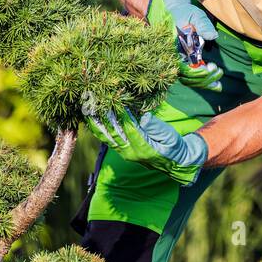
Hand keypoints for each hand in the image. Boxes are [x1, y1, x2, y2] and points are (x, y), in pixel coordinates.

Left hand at [87, 108, 207, 184]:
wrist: (174, 163)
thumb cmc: (174, 147)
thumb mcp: (170, 136)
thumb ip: (156, 127)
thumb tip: (143, 117)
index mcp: (143, 149)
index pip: (129, 128)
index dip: (121, 113)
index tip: (115, 99)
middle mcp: (130, 153)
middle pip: (113, 132)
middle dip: (103, 116)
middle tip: (94, 101)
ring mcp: (125, 153)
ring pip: (106, 136)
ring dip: (96, 122)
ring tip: (87, 108)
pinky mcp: (122, 151)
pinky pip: (107, 140)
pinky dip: (98, 128)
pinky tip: (92, 119)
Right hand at [148, 0, 223, 91]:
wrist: (172, 12)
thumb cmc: (182, 12)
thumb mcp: (194, 14)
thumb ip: (202, 24)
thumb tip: (212, 35)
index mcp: (173, 47)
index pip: (182, 67)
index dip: (196, 72)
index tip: (210, 68)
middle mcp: (173, 57)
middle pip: (187, 78)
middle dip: (204, 78)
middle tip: (218, 71)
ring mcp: (178, 61)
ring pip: (189, 80)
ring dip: (204, 83)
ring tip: (219, 81)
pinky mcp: (184, 62)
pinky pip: (191, 77)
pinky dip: (203, 82)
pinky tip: (215, 83)